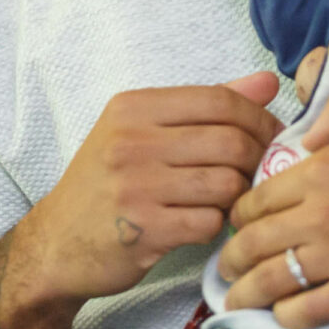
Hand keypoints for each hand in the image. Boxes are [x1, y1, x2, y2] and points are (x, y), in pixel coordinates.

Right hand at [0, 73, 281, 328]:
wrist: (56, 244)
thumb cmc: (107, 184)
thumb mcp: (142, 132)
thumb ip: (205, 106)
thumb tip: (267, 84)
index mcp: (134, 108)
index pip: (220, 100)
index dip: (259, 119)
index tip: (272, 137)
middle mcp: (132, 142)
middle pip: (230, 142)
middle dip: (256, 160)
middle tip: (258, 175)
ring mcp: (136, 187)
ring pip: (226, 183)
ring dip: (236, 197)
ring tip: (227, 200)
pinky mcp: (143, 230)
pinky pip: (209, 222)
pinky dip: (215, 226)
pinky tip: (202, 224)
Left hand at [219, 88, 328, 324]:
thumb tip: (308, 133)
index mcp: (322, 169)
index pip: (257, 198)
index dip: (239, 214)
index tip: (236, 223)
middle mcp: (320, 213)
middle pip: (255, 241)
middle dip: (231, 257)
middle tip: (224, 268)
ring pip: (274, 279)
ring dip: (248, 292)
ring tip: (237, 300)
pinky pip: (312, 309)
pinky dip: (288, 315)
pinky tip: (281, 316)